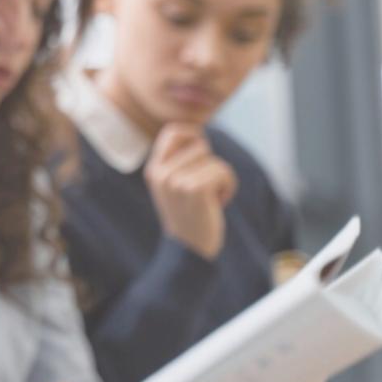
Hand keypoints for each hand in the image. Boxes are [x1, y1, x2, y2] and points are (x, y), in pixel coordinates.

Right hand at [145, 125, 237, 259]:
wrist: (189, 249)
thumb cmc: (190, 215)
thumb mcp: (175, 185)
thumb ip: (179, 161)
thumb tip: (197, 132)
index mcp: (154, 170)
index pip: (173, 132)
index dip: (193, 135)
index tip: (201, 152)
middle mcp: (160, 173)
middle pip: (200, 144)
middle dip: (210, 164)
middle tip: (203, 188)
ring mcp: (174, 181)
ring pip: (213, 160)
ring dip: (221, 178)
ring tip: (210, 198)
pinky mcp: (193, 189)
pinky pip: (223, 171)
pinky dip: (228, 186)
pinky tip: (217, 203)